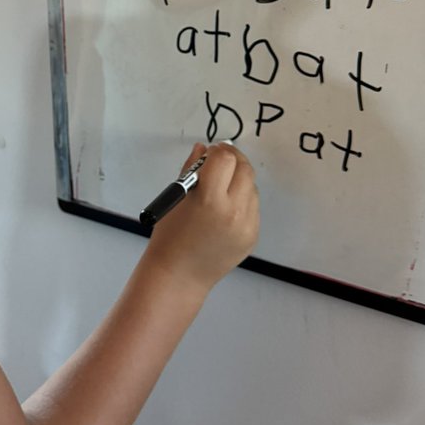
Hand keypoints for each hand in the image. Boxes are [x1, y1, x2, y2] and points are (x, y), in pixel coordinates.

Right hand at [144, 142, 259, 294]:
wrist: (179, 275)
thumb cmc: (170, 236)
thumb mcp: (176, 197)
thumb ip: (191, 169)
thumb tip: (203, 149)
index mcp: (209, 199)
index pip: (225, 159)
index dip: (218, 151)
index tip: (211, 152)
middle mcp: (233, 211)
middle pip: (245, 169)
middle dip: (233, 160)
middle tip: (220, 161)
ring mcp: (246, 226)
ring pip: (252, 187)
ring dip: (240, 179)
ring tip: (222, 186)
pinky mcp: (252, 236)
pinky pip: (253, 207)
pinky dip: (243, 200)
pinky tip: (227, 206)